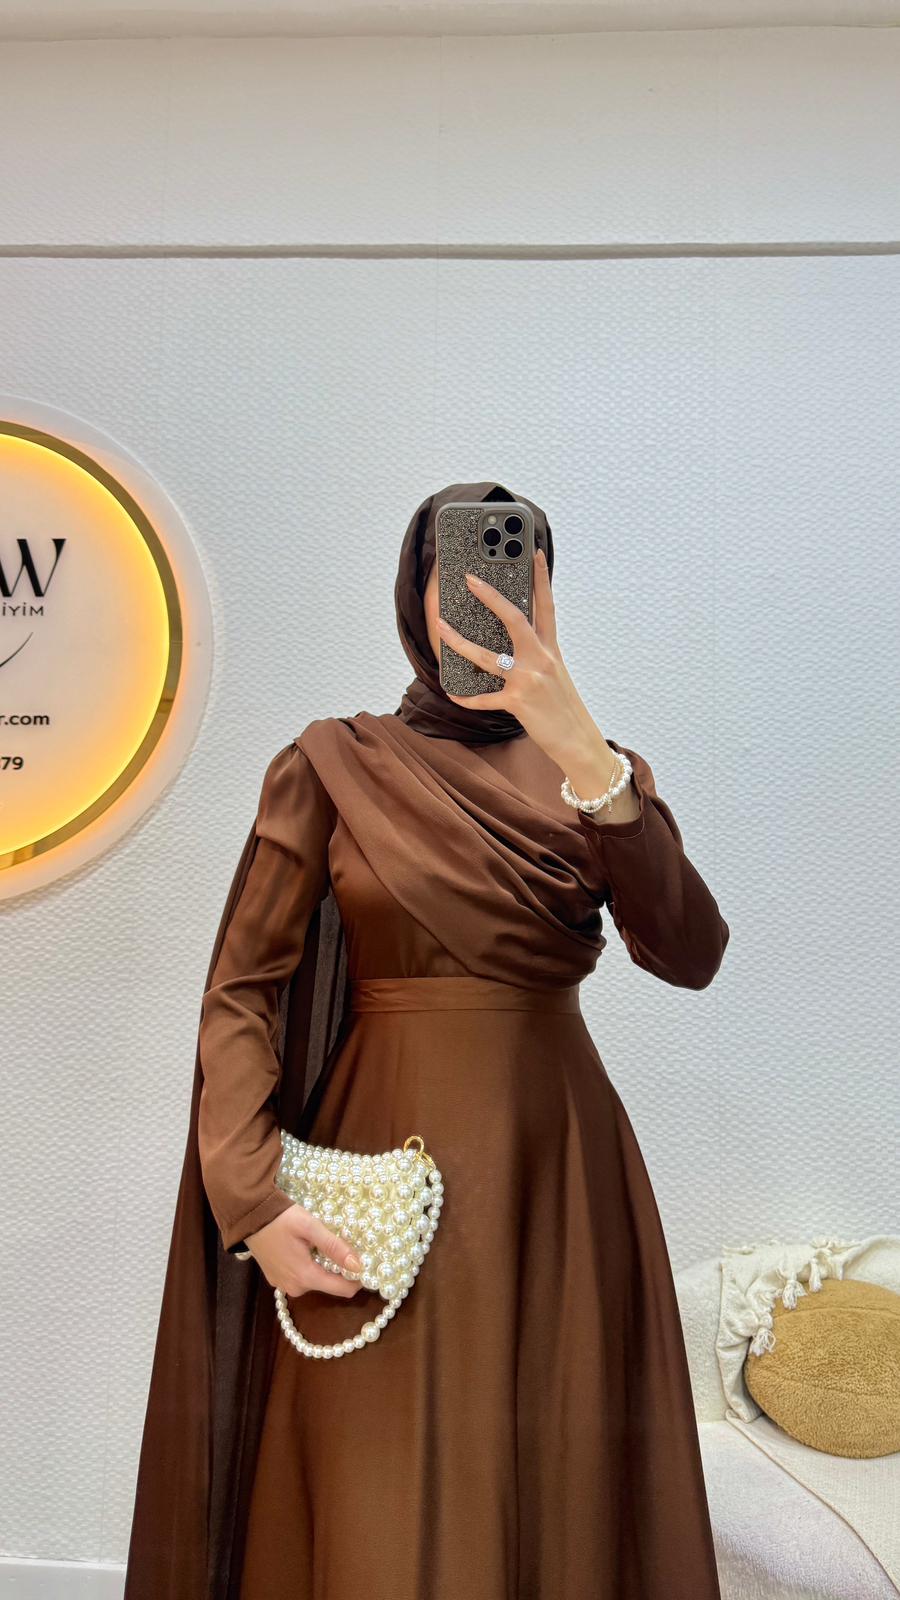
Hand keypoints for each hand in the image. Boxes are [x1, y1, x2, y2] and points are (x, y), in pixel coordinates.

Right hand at [244, 1205, 364, 1298]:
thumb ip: (335, 1247)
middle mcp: (294, 1288)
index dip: (358, 1279)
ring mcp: (283, 1285)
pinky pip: (300, 1276)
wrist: (248, 1215)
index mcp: (305, 1277)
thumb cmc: (280, 1218)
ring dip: (322, 1265)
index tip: (365, 1262)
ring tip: (320, 1243)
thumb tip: (358, 1266)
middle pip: (329, 1284)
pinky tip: (304, 1248)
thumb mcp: (311, 1227)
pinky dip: (307, 1265)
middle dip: (338, 1268)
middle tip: (340, 1243)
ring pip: (314, 1280)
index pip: (343, 1290)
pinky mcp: (275, 1279)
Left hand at [436, 546, 609, 775]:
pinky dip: (467, 698)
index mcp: (551, 649)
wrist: (579, 741)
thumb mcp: (556, 674)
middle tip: (470, 579)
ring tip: (441, 628)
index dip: (541, 577)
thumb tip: (511, 644)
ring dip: (460, 642)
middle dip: (491, 596)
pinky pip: (485, 699)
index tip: (534, 552)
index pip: (546, 605)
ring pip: (488, 657)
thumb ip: (537, 655)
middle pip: (514, 619)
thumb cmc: (564, 708)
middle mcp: (541, 659)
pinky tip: (452, 693)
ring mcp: (529, 680)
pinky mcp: (518, 702)